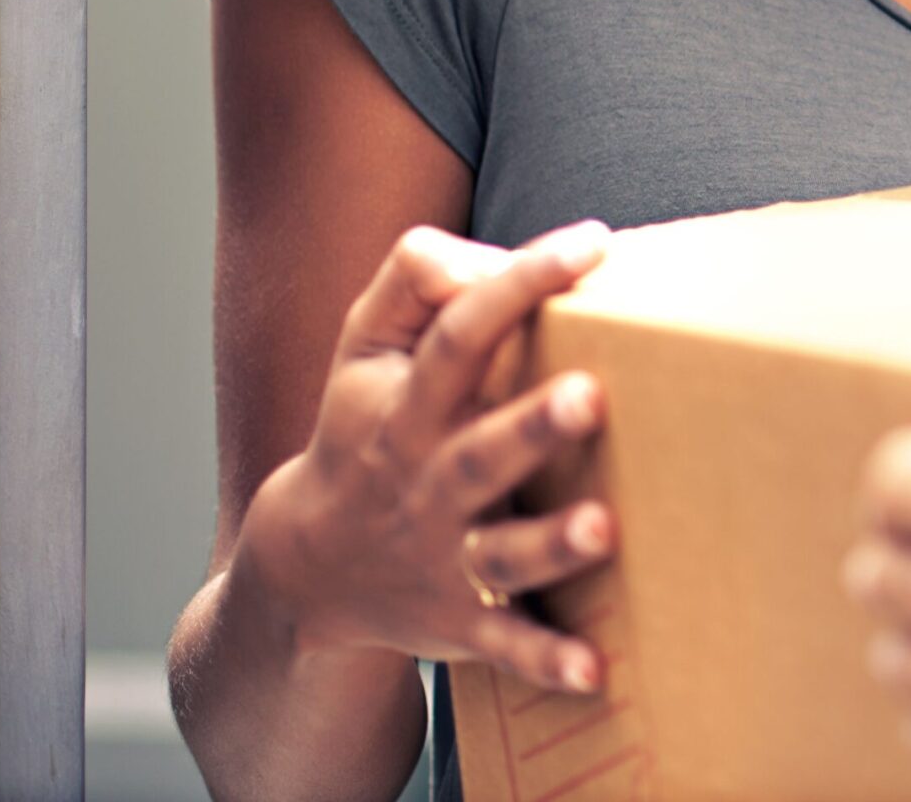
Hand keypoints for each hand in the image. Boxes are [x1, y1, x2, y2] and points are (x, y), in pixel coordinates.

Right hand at [233, 221, 617, 696]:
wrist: (306, 567)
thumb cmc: (366, 428)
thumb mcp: (364, 349)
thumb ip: (418, 279)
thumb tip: (493, 254)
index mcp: (407, 408)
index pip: (458, 335)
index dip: (516, 282)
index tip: (592, 241)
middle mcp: (425, 482)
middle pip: (477, 452)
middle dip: (530, 426)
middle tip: (590, 394)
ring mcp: (443, 556)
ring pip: (499, 553)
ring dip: (551, 544)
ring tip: (604, 527)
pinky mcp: (463, 621)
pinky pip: (506, 644)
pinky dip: (546, 661)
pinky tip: (595, 670)